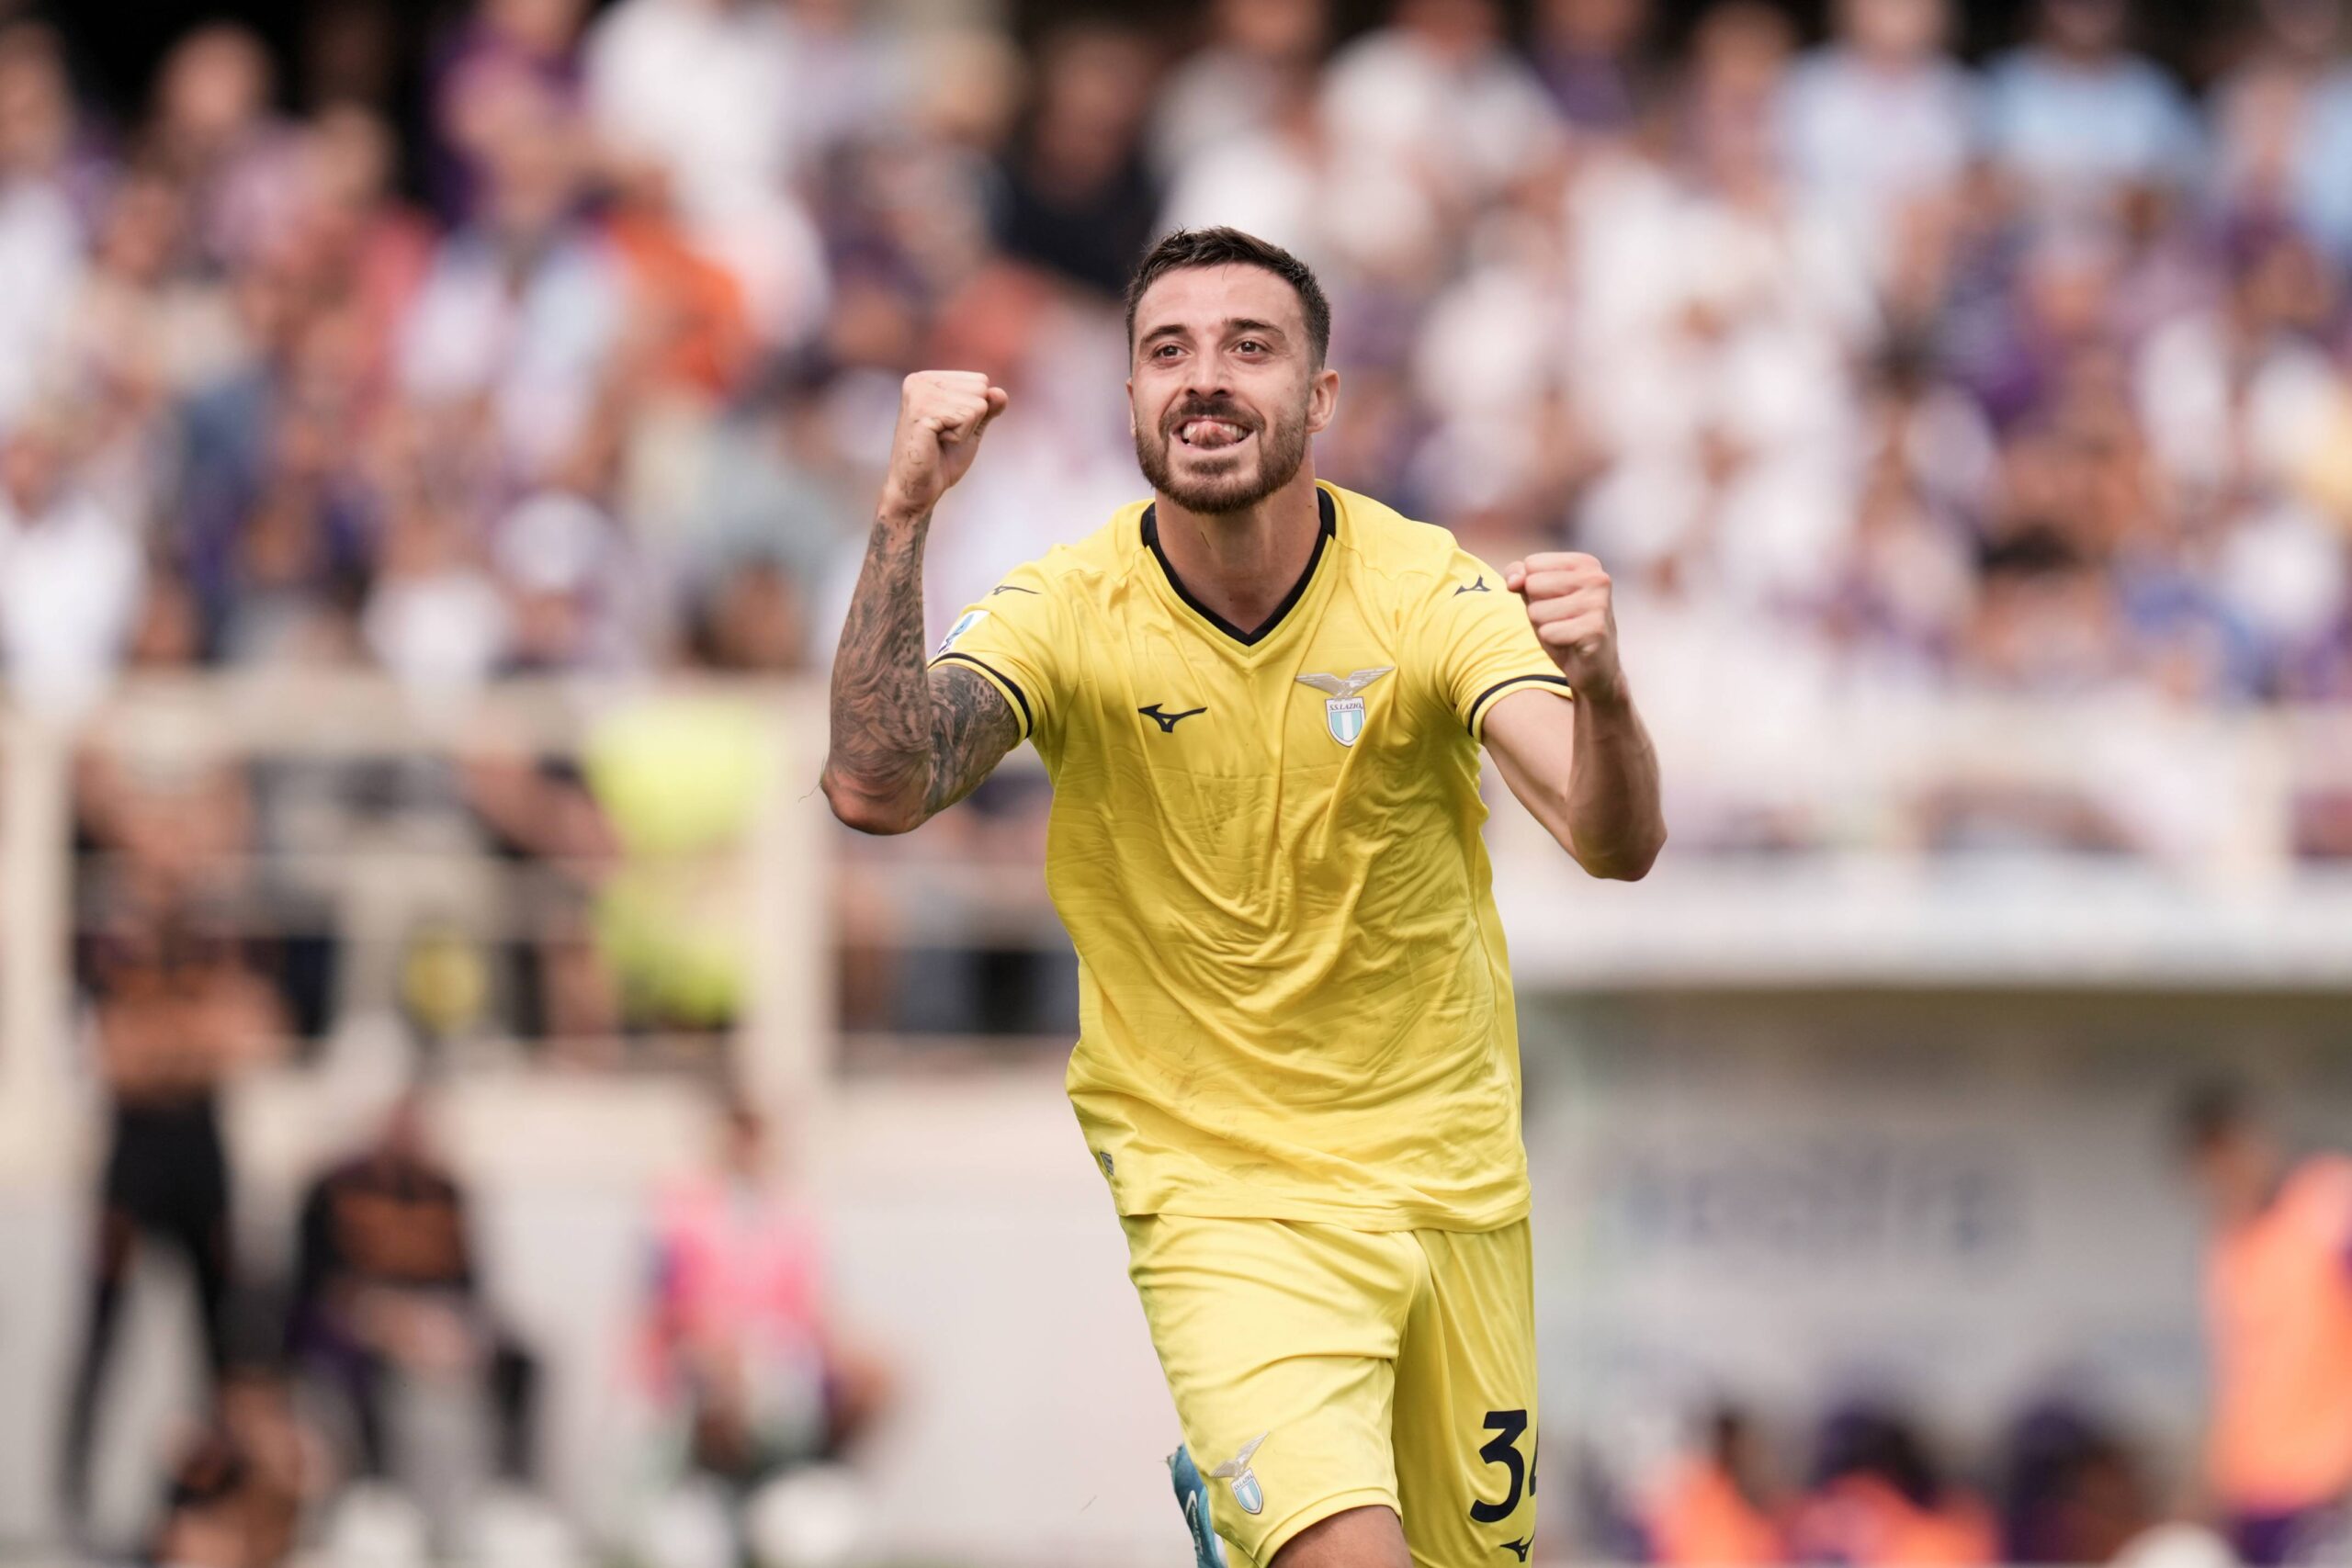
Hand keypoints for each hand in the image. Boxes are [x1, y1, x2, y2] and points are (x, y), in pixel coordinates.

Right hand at [880, 370, 1008, 520]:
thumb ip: (987, 408)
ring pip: (977, 403)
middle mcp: (921, 380)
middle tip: (945, 436)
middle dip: (972, 419)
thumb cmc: (942, 459)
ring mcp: (919, 394)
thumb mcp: (971, 429)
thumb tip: (1000, 393)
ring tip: (940, 439)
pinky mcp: (921, 412)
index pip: (980, 381)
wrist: (918, 488)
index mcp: (928, 379)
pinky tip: (937, 442)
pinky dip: (960, 436)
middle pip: (980, 388)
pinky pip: (966, 417)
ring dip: (965, 429)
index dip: (975, 411)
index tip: (950, 427)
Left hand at [1505, 552, 1625, 704]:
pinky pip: (1548, 633)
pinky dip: (1553, 642)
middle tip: (1560, 620)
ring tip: (1565, 632)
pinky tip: (1572, 644)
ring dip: (1544, 627)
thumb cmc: (1564, 625)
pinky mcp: (1596, 630)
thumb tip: (1512, 581)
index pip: (1531, 564)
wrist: (1593, 666)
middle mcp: (1597, 578)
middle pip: (1532, 585)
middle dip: (1537, 608)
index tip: (1555, 602)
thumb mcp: (1537, 597)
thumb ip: (1520, 578)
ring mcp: (1599, 604)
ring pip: (1537, 611)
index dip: (1532, 589)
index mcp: (1585, 563)